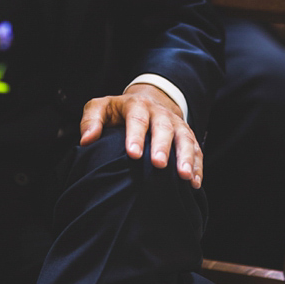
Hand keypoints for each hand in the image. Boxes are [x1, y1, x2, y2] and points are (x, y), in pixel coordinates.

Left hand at [78, 83, 200, 187]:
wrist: (149, 100)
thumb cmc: (120, 111)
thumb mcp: (101, 107)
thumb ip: (91, 120)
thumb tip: (86, 140)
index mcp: (136, 105)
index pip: (136, 119)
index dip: (135, 135)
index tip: (133, 154)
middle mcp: (159, 113)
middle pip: (163, 128)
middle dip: (162, 146)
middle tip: (159, 164)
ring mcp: (176, 124)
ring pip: (185, 138)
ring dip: (186, 157)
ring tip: (184, 176)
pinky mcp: (187, 136)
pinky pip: (197, 150)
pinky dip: (198, 166)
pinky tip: (195, 183)